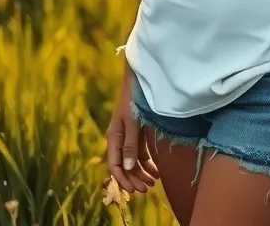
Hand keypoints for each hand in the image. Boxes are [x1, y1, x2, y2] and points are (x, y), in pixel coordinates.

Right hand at [106, 74, 158, 194]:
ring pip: (133, 160)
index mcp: (114, 137)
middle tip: (147, 189)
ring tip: (153, 182)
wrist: (141, 79)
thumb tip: (128, 167)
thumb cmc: (134, 98)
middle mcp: (119, 139)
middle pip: (124, 165)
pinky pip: (140, 151)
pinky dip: (147, 162)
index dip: (123, 179)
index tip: (135, 189)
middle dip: (134, 179)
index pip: (114, 165)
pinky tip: (155, 169)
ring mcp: (129, 135)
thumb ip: (131, 144)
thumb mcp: (132, 121)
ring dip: (141, 172)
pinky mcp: (138, 131)